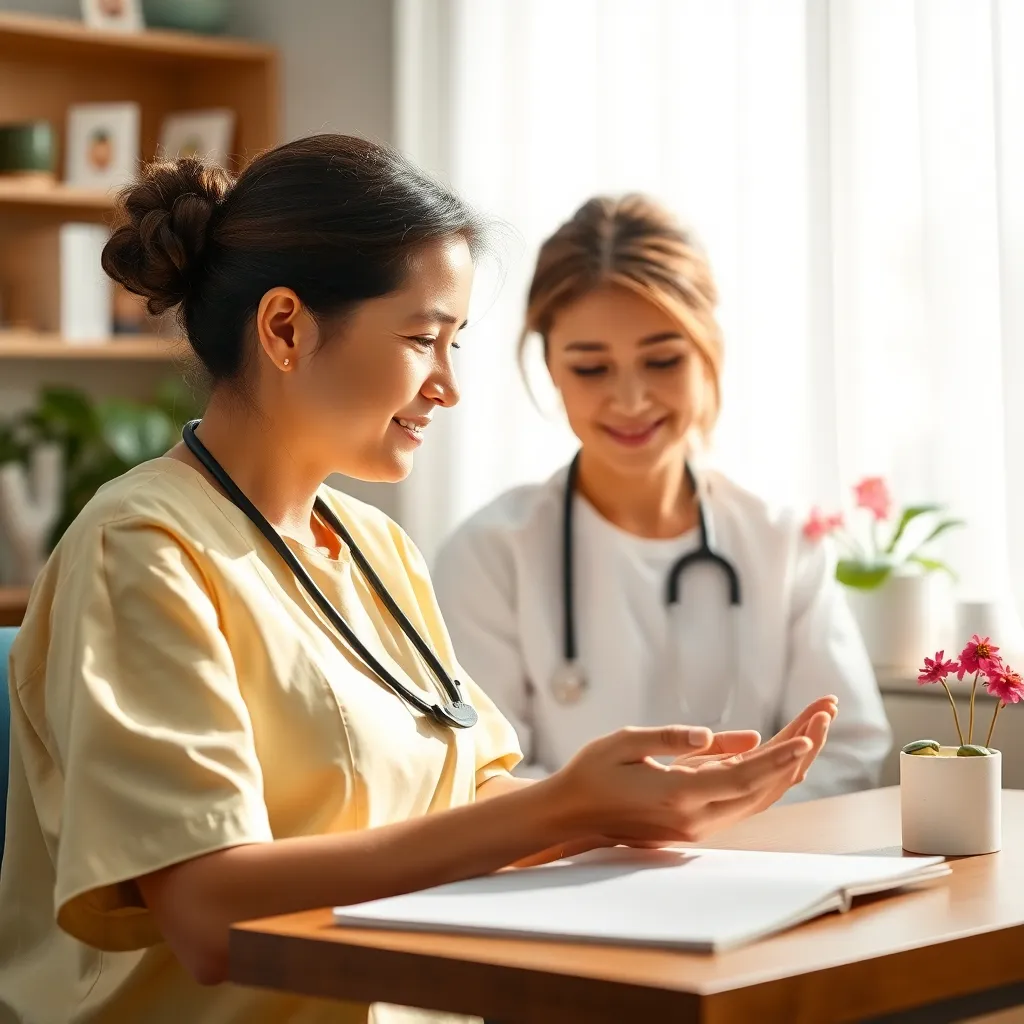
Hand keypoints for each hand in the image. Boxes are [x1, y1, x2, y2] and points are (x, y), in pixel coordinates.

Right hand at [540, 722, 814, 847]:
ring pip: (759, 796)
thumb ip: (674, 738)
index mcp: (677, 796)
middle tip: (824, 710)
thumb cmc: (593, 773)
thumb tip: (727, 736)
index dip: (778, 758)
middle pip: (762, 787)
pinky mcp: (696, 821)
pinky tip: (787, 749)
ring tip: (815, 724)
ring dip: (790, 762)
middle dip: (799, 749)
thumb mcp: (626, 742)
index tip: (809, 736)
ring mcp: (698, 824)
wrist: (571, 816)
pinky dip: (770, 774)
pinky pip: (744, 798)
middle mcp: (695, 817)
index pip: (742, 778)